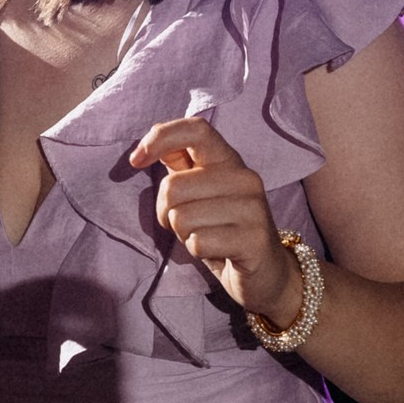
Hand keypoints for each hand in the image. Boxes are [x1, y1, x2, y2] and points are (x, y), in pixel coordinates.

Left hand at [128, 117, 294, 321]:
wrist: (267, 272)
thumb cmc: (223, 229)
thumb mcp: (200, 194)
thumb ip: (179, 167)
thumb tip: (144, 149)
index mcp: (228, 160)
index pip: (195, 130)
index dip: (160, 138)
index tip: (136, 161)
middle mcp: (244, 178)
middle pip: (173, 186)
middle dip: (166, 213)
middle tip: (188, 225)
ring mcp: (253, 208)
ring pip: (181, 218)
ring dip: (184, 235)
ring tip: (207, 237)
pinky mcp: (254, 240)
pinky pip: (198, 243)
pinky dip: (197, 252)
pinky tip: (217, 252)